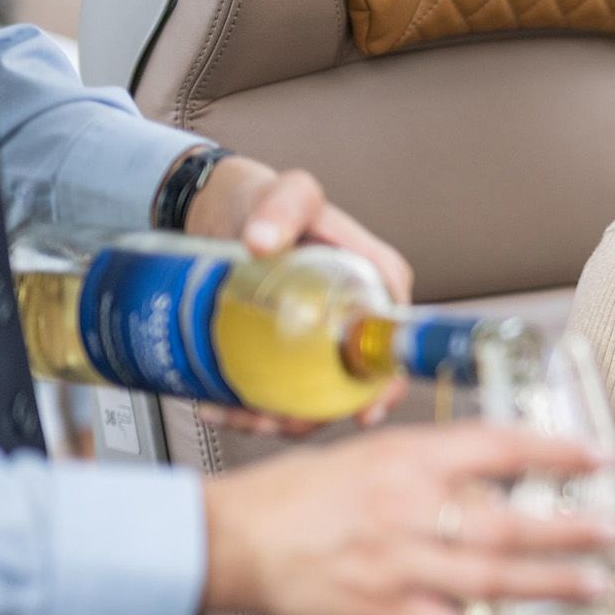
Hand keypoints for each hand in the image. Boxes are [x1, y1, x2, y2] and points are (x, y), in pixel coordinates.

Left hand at [181, 154, 414, 428]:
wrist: (226, 212)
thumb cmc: (271, 201)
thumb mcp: (290, 194)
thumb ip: (284, 206)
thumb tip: (260, 241)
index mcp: (378, 287)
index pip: (396, 346)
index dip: (386, 387)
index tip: (363, 412)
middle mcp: (353, 324)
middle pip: (351, 388)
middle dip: (317, 416)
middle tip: (272, 418)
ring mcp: (317, 346)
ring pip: (311, 400)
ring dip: (278, 420)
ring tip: (236, 414)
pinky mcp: (284, 358)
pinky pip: (278, 395)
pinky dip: (250, 411)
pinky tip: (218, 406)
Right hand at [201, 421, 614, 614]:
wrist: (229, 540)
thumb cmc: (294, 495)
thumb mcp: (369, 454)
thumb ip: (432, 463)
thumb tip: (497, 474)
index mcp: (406, 458)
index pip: (497, 446)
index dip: (556, 451)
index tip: (597, 457)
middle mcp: (406, 509)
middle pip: (506, 520)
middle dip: (570, 529)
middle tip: (612, 531)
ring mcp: (397, 564)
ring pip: (491, 577)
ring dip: (551, 584)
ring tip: (593, 586)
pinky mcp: (383, 611)